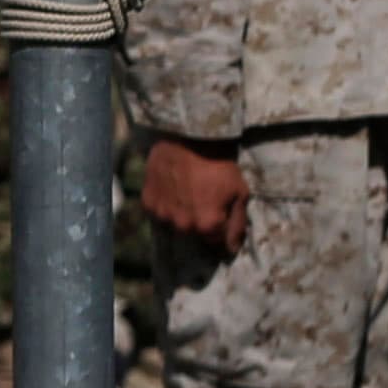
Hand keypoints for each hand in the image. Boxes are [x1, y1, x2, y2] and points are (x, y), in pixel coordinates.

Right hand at [142, 135, 249, 255]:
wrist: (188, 138)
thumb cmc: (219, 165)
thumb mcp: (239, 193)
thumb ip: (237, 223)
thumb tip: (232, 248)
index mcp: (207, 225)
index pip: (215, 241)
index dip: (220, 227)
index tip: (221, 213)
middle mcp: (183, 224)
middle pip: (193, 232)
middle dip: (200, 221)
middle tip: (204, 199)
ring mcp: (163, 213)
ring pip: (174, 222)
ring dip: (181, 213)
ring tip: (187, 192)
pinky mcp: (148, 201)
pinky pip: (158, 210)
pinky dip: (165, 204)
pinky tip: (172, 188)